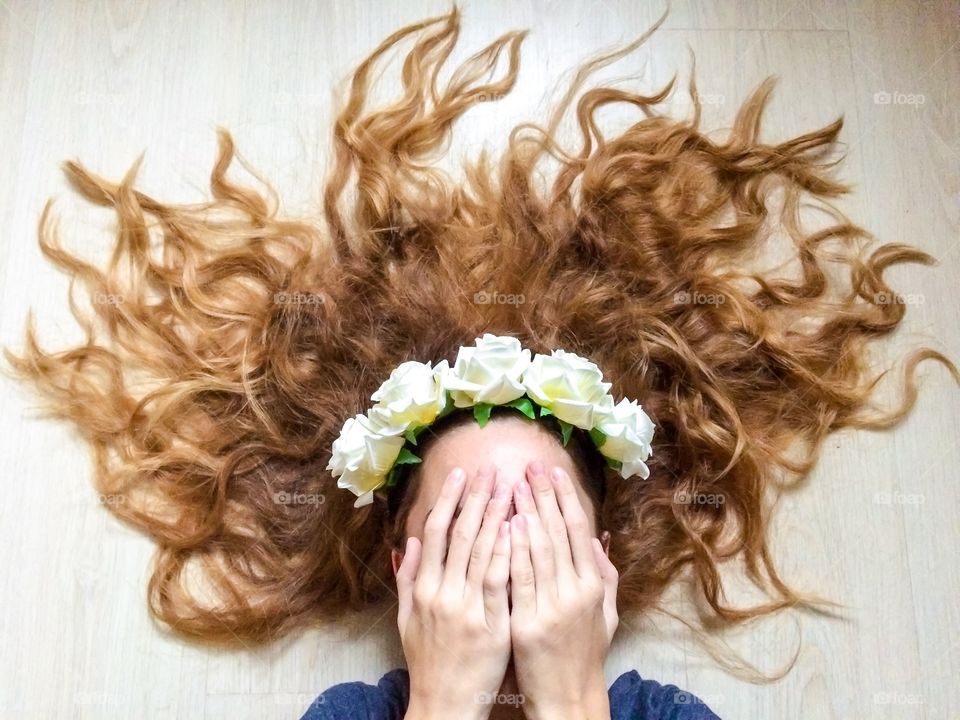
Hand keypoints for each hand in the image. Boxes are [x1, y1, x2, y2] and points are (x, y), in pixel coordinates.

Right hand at [396, 465, 512, 719]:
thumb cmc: (428, 661)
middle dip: (477, 498)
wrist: (443, 702)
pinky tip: (516, 529)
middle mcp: (444, 593)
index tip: (463, 474)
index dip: (450, 500)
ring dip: (496, 516)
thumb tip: (411, 542)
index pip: (437, 533)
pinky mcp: (492, 625)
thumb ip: (410, 579)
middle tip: (491, 468)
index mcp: (425, 589)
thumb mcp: (408, 619)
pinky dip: (506, 554)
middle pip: (461, 535)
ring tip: (509, 487)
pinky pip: (500, 583)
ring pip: (482, 552)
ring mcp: (468, 609)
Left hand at [508, 461, 618, 719]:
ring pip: (537, 549)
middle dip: (541, 495)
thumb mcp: (604, 614)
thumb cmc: (583, 655)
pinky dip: (511, 549)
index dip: (564, 499)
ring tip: (511, 484)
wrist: (569, 697)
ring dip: (524, 513)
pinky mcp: (528, 624)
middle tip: (528, 466)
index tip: (553, 472)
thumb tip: (595, 538)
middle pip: (556, 532)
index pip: (577, 531)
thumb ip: (603, 575)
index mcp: (593, 586)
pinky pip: (517, 579)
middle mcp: (576, 592)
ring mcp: (552, 607)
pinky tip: (504, 526)